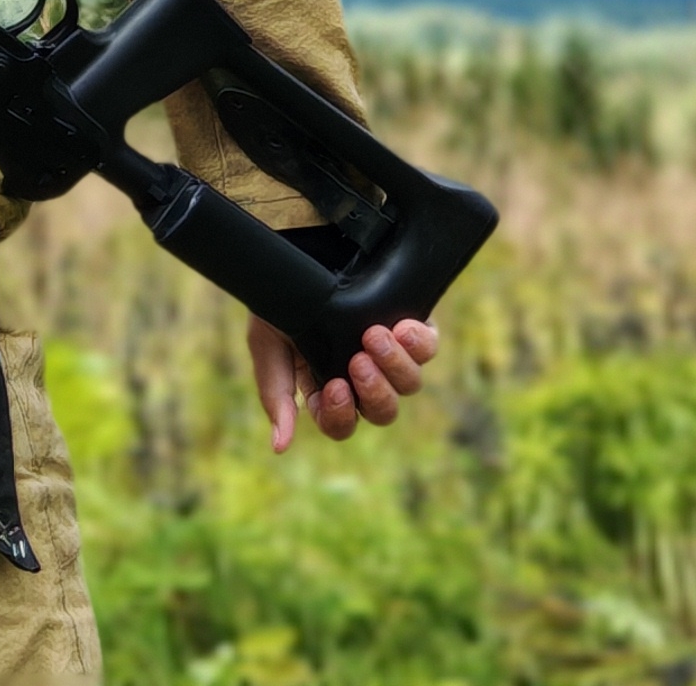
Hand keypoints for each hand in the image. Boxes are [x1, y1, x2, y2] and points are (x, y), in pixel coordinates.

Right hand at [249, 317, 438, 453]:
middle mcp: (363, 376)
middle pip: (383, 411)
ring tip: (374, 336)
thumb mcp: (267, 345)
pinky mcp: (413, 325)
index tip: (335, 386)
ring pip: (409, 384)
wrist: (299, 248)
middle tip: (358, 362)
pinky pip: (428, 347)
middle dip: (375, 392)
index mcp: (327, 388)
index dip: (341, 415)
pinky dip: (418, 343)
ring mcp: (391, 353)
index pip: (342, 424)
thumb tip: (280, 446)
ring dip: (395, 366)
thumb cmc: (281, 300)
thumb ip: (276, 394)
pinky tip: (402, 328)